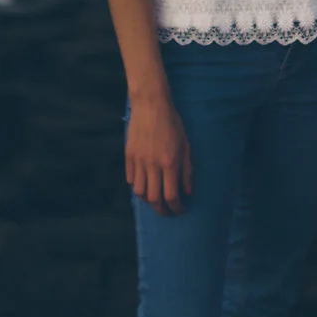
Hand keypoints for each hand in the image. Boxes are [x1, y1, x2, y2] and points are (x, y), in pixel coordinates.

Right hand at [126, 93, 191, 215]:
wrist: (150, 105)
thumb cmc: (172, 123)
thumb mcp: (186, 145)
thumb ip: (187, 171)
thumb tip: (187, 192)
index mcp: (170, 163)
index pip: (171, 196)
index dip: (177, 208)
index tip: (181, 209)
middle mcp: (153, 165)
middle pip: (154, 199)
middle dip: (162, 210)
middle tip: (168, 211)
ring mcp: (139, 161)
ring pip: (140, 192)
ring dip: (148, 200)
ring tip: (156, 199)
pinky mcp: (129, 156)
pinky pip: (131, 179)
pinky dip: (138, 186)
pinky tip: (146, 185)